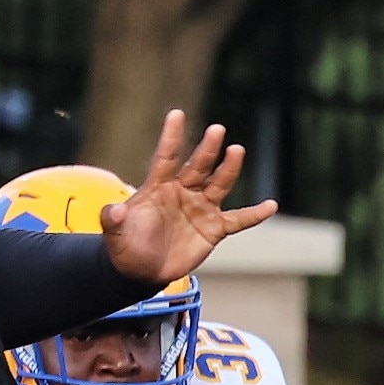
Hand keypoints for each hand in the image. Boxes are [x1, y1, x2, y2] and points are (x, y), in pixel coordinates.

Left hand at [99, 111, 280, 286]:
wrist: (142, 271)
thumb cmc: (125, 248)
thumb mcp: (114, 235)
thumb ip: (113, 220)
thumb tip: (113, 210)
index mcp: (157, 188)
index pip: (166, 157)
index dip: (171, 137)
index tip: (177, 113)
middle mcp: (182, 193)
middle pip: (197, 166)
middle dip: (207, 149)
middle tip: (217, 130)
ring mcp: (200, 209)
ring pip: (219, 185)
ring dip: (228, 169)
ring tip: (237, 151)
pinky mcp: (214, 229)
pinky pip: (238, 220)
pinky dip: (255, 214)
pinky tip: (271, 206)